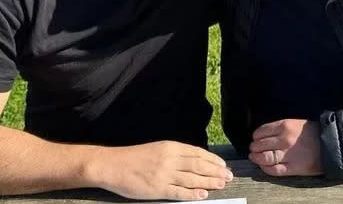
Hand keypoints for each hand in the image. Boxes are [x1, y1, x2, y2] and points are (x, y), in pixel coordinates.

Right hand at [97, 141, 232, 200]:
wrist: (113, 165)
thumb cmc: (135, 157)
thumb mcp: (158, 149)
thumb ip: (175, 154)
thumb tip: (196, 161)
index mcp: (171, 147)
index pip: (198, 153)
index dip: (213, 160)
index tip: (224, 165)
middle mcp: (170, 159)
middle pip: (199, 166)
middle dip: (216, 171)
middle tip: (229, 176)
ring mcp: (164, 175)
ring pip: (193, 179)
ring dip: (209, 182)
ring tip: (221, 184)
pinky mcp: (158, 189)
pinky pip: (179, 192)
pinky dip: (193, 194)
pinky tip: (203, 195)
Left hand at [248, 119, 321, 175]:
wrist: (331, 144)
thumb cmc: (312, 132)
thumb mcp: (295, 123)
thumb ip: (279, 128)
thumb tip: (263, 134)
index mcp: (284, 126)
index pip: (261, 131)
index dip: (255, 136)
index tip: (255, 138)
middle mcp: (284, 139)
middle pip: (260, 145)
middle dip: (254, 148)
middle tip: (253, 149)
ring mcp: (288, 155)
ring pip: (265, 158)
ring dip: (257, 158)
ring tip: (255, 157)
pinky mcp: (293, 168)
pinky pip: (274, 170)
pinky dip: (266, 169)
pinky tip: (264, 166)